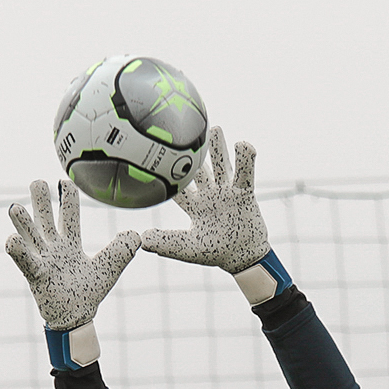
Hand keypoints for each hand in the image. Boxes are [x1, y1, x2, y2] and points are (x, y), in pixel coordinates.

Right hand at [6, 179, 139, 329]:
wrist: (77, 318)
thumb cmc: (88, 293)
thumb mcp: (109, 268)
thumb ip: (121, 251)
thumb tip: (136, 235)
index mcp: (69, 243)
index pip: (68, 214)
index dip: (67, 197)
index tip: (64, 181)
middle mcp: (53, 247)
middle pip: (44, 218)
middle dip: (40, 201)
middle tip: (37, 182)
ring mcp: (42, 260)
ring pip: (30, 236)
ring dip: (21, 222)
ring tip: (14, 207)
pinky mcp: (36, 275)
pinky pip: (24, 261)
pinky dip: (17, 251)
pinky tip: (11, 240)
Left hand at [140, 126, 270, 274]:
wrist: (243, 259)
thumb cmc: (216, 254)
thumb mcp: (187, 248)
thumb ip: (167, 242)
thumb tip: (142, 240)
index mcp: (196, 206)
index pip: (178, 187)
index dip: (166, 174)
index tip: (154, 156)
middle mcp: (210, 195)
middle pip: (200, 170)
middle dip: (193, 153)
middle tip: (184, 131)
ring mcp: (227, 193)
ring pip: (222, 166)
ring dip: (219, 148)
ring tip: (215, 129)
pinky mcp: (245, 194)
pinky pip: (245, 173)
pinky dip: (246, 159)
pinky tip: (244, 144)